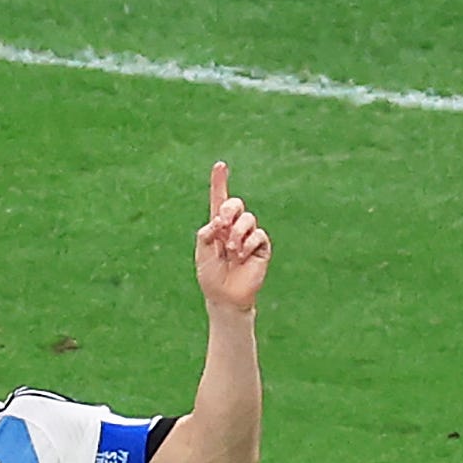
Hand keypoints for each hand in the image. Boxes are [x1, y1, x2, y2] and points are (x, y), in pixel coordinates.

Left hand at [194, 161, 270, 313]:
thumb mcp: (202, 252)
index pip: (219, 199)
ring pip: (248, 219)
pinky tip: (241, 257)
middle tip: (221, 224)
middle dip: (229, 210)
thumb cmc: (211, 276)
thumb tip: (219, 221)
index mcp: (217, 226)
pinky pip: (258, 235)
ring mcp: (248, 236)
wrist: (225, 297)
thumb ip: (206, 232)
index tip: (220, 165)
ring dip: (236, 233)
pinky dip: (248, 244)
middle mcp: (234, 227)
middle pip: (235, 204)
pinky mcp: (261, 247)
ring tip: (231, 251)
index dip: (220, 182)